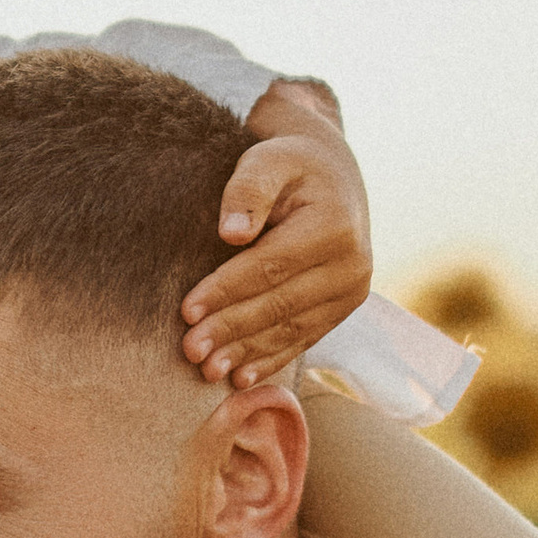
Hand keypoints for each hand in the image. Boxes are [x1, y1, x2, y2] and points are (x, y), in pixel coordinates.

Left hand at [183, 81, 373, 388]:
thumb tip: (231, 233)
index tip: (186, 310)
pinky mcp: (343, 309)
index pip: (270, 267)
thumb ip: (248, 189)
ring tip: (208, 371)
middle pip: (280, 304)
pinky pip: (303, 338)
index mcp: (334, 227)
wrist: (331, 174)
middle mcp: (352, 264)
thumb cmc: (288, 164)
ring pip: (291, 328)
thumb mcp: (268, 160)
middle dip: (231, 330)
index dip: (226, 290)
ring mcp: (351, 292)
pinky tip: (241, 377)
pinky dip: (271, 359)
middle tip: (189, 350)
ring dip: (247, 353)